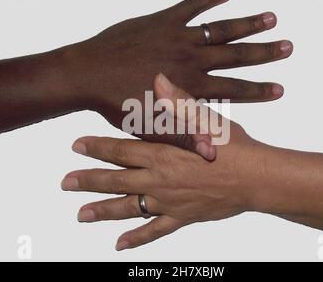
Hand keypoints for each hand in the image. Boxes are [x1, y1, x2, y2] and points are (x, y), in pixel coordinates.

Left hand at [62, 75, 265, 249]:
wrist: (256, 178)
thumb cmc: (234, 146)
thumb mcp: (206, 118)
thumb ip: (178, 101)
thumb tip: (157, 78)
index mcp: (163, 154)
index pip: (121, 150)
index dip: (97, 147)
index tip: (76, 145)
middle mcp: (159, 180)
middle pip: (116, 180)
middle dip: (89, 180)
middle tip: (65, 182)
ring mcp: (168, 202)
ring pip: (128, 208)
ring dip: (103, 210)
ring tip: (81, 214)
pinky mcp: (182, 217)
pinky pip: (155, 231)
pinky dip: (137, 238)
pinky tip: (121, 245)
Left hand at [63, 0, 291, 156]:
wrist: (86, 74)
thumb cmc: (115, 104)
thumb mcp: (150, 127)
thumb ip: (182, 136)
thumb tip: (211, 152)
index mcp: (189, 87)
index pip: (232, 89)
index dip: (258, 90)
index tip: (280, 88)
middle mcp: (189, 60)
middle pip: (235, 56)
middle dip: (263, 53)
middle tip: (287, 46)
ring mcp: (177, 37)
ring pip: (220, 29)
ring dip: (246, 24)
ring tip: (270, 18)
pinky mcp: (162, 21)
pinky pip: (191, 6)